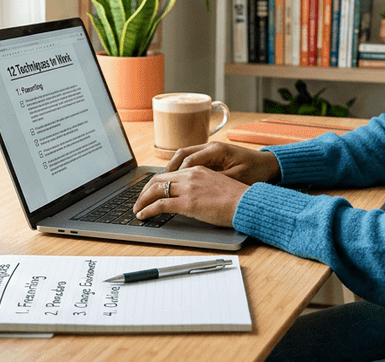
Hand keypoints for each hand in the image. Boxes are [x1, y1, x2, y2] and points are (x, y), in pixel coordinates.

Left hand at [132, 166, 249, 227]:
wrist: (246, 203)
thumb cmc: (236, 198)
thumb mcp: (216, 184)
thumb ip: (201, 186)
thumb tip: (191, 195)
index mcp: (197, 169)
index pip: (169, 173)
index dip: (155, 183)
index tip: (150, 191)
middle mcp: (190, 175)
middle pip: (158, 179)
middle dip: (144, 191)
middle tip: (139, 201)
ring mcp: (188, 188)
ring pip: (155, 190)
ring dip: (142, 201)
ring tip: (137, 209)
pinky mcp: (188, 203)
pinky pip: (160, 205)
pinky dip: (148, 210)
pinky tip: (143, 215)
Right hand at [165, 141, 281, 185]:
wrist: (270, 165)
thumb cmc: (256, 171)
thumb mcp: (236, 179)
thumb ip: (216, 182)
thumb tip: (194, 189)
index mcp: (216, 150)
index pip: (188, 160)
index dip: (175, 175)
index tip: (165, 188)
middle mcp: (211, 147)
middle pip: (181, 155)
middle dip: (167, 171)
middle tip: (154, 187)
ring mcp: (211, 151)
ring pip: (184, 157)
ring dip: (171, 170)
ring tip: (160, 185)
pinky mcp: (213, 157)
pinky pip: (191, 160)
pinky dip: (181, 170)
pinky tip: (176, 182)